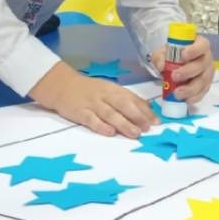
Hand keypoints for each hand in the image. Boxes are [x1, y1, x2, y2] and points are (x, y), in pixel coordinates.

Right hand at [29, 62, 155, 136]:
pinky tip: (110, 132)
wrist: (61, 85)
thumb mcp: (110, 90)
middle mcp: (105, 95)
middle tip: (147, 128)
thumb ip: (128, 100)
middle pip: (123, 105)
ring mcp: (92, 103)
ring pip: (110, 113)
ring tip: (135, 133)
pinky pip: (91, 119)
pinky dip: (101, 126)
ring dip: (123, 123)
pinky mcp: (80, 112)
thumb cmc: (90, 91)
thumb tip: (149, 111)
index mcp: (114, 90)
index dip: (145, 111)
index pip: (132, 99)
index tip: (156, 122)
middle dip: (137, 116)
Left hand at [150, 34, 213, 102]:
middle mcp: (207, 58)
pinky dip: (195, 97)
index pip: (202, 45)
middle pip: (202, 65)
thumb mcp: (163, 53)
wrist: (175, 66)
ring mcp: (208, 72)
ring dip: (191, 88)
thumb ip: (160, 57)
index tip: (183, 55)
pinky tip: (186, 100)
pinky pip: (203, 92)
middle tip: (174, 77)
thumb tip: (161, 66)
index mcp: (199, 45)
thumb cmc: (172, 55)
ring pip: (204, 80)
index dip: (195, 50)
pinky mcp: (207, 85)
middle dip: (188, 72)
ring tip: (177, 93)